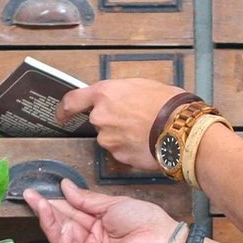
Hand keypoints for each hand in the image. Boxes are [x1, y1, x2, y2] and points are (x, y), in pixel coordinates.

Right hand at [22, 180, 180, 242]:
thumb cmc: (144, 221)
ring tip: (44, 207)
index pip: (70, 215)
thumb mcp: (111, 204)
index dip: (54, 204)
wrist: (161, 241)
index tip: (37, 192)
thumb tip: (65, 187)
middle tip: (31, 196)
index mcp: (99, 227)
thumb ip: (85, 200)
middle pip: (63, 229)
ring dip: (51, 225)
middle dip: (46, 213)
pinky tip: (64, 227)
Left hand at [58, 79, 186, 171]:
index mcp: (104, 94)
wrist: (181, 130)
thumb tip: (117, 99)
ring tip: (144, 130)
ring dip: (122, 136)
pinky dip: (130, 149)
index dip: (65, 109)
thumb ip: (119, 93)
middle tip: (134, 118)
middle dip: (112, 121)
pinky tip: (145, 142)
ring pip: (109, 138)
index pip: (73, 101)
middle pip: (97, 121)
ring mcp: (109, 140)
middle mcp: (101, 117)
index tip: (62, 114)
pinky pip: (121, 152)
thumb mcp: (140, 85)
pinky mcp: (119, 157)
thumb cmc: (167, 104)